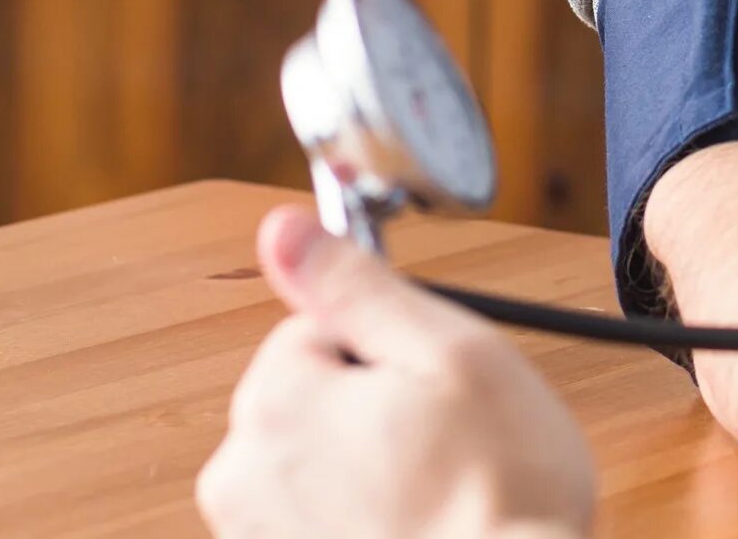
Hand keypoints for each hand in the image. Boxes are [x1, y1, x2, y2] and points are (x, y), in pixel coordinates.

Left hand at [196, 208, 595, 538]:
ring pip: (318, 457)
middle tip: (445, 442)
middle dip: (373, 407)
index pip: (318, 325)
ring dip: (369, 465)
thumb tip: (283, 230)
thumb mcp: (450, 354)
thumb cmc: (497, 495)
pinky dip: (364, 519)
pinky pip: (320, 517)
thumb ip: (357, 286)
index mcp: (274, 401)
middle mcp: (240, 476)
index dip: (391, 348)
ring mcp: (257, 537)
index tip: (435, 387)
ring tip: (435, 493)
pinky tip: (417, 530)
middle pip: (309, 393)